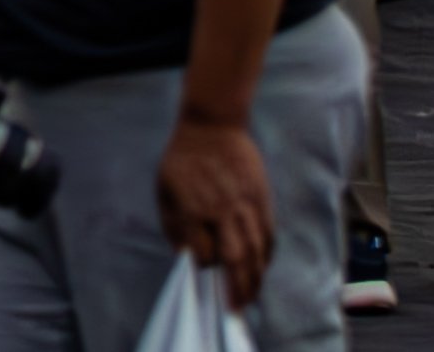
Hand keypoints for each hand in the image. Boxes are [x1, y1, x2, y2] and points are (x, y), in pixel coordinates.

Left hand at [157, 111, 276, 312]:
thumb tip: (185, 256)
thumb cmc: (182, 159)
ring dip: (256, 277)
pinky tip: (263, 267)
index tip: (203, 272)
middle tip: (236, 308)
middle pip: (235, 258)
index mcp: (193, 207)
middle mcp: (222, 209)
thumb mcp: (164, 189)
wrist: (212, 125)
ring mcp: (246, 204)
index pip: (203, 251)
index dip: (204, 266)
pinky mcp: (262, 199)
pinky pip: (269, 234)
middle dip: (238, 288)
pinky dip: (267, 255)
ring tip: (251, 296)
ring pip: (257, 250)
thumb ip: (173, 225)